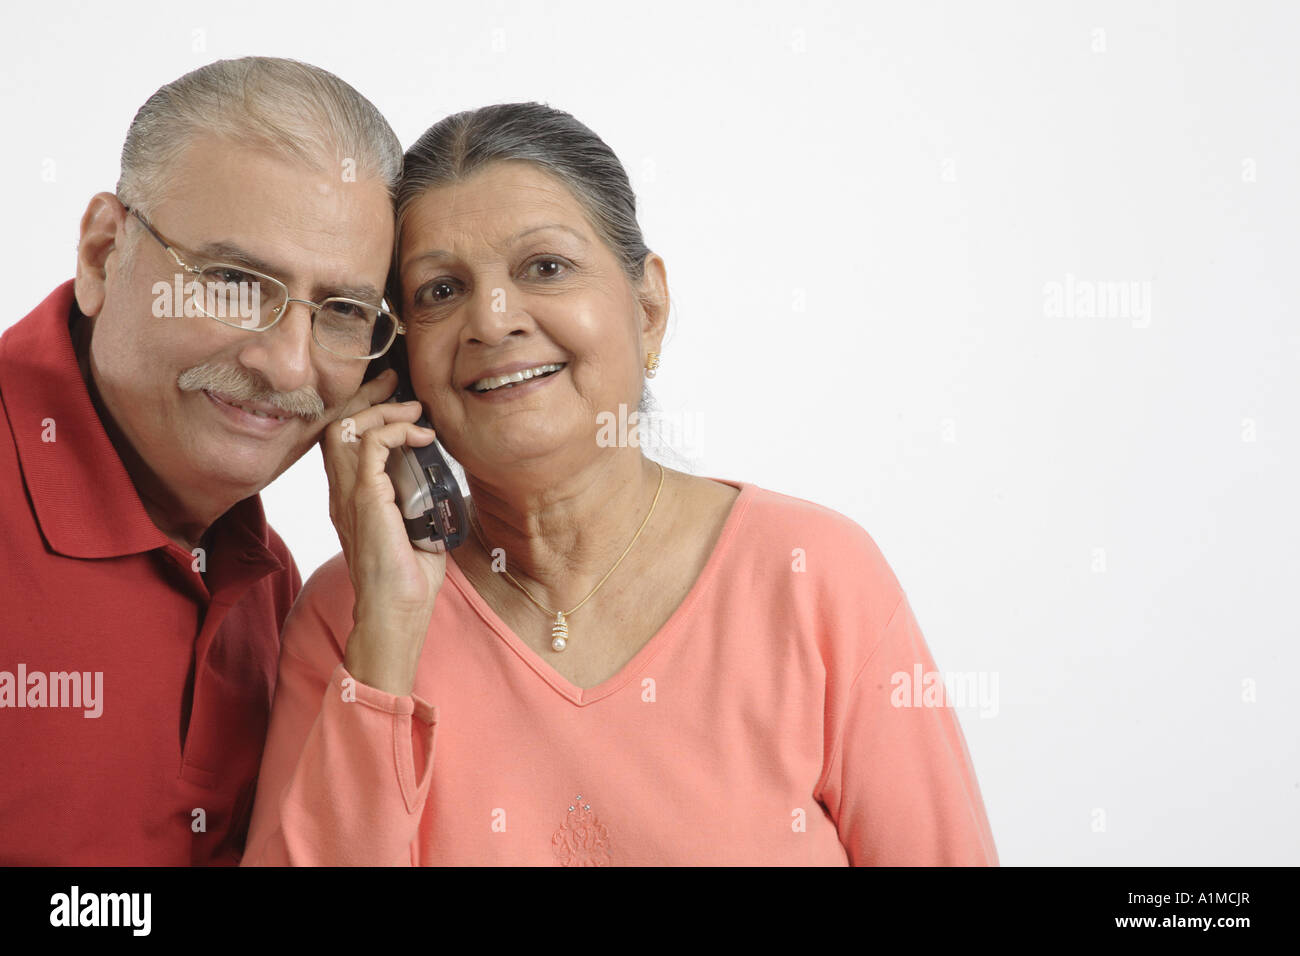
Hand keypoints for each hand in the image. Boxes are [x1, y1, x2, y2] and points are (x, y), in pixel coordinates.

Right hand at [320, 369, 445, 694]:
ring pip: (348, 428)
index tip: (395, 396)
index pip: (343, 441)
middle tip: (397, 384)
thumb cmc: (407, 581)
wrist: (396, 613)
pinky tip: (422, 436)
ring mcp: (349, 496)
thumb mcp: (416, 529)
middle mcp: (342, 493)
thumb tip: (441, 481)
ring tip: (413, 409)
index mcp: (350, 499)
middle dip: (366, 397)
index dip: (364, 411)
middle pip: (337, 425)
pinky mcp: (366, 499)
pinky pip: (373, 445)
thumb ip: (419, 502)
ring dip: (383, 411)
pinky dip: (397, 431)